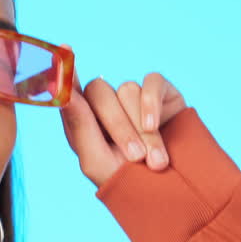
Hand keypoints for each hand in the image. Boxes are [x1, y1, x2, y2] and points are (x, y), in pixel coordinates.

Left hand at [59, 70, 186, 187]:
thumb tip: (64, 95)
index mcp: (84, 121)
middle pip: (99, 92)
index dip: (65, 70)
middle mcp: (107, 105)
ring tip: (154, 161)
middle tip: (135, 158)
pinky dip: (152, 104)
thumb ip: (78, 125)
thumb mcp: (96, 161)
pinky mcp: (162, 93)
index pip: (70, 90)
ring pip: (127, 90)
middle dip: (119, 127)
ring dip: (143, 130)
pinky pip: (151, 82)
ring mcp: (134, 98)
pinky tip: (156, 126)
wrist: (175, 193)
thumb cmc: (129, 182)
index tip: (65, 48)